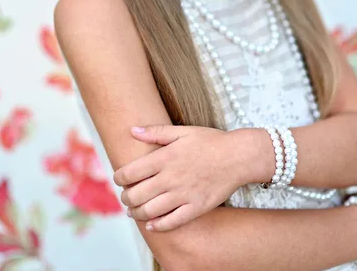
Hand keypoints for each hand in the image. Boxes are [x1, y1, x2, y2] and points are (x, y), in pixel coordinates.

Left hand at [113, 124, 263, 231]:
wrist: (238, 156)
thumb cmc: (210, 141)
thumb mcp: (182, 131)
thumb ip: (155, 132)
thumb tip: (132, 130)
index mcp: (165, 158)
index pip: (130, 172)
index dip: (119, 178)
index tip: (119, 179)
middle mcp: (171, 178)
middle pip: (136, 195)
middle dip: (125, 198)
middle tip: (125, 196)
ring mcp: (183, 195)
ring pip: (150, 211)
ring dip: (136, 213)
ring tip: (133, 211)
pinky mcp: (196, 208)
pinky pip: (171, 222)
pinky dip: (157, 226)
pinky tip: (152, 224)